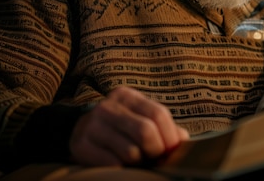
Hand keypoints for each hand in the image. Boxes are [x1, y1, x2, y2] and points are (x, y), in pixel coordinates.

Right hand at [69, 86, 189, 166]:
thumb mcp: (140, 118)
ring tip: (137, 160)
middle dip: (156, 150)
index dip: (170, 136)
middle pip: (145, 131)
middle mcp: (108, 106)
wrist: (80, 131)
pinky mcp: (81, 145)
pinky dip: (123, 169)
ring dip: (139, 162)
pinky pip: (112, 163)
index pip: (158, 114)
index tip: (172, 150)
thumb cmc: (121, 127)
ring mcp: (92, 125)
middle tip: (155, 158)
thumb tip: (184, 141)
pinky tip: (121, 165)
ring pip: (130, 151)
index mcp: (127, 96)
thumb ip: (164, 127)